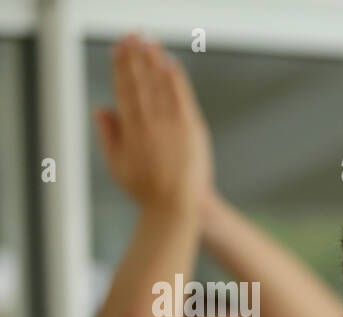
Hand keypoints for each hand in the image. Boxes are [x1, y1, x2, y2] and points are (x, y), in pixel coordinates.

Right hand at [93, 34, 212, 212]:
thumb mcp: (117, 164)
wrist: (178, 206)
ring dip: (153, 59)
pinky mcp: (191, 128)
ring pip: (160, 84)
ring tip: (148, 40)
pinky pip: (182, 97)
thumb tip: (100, 108)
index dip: (120, 65)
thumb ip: (108, 134)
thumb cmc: (147, 190)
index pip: (123, 88)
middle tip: (131, 35)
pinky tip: (170, 63)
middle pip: (140, 80)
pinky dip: (175, 79)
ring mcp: (172, 124)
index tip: (118, 48)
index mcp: (130, 128)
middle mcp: (150, 122)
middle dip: (135, 55)